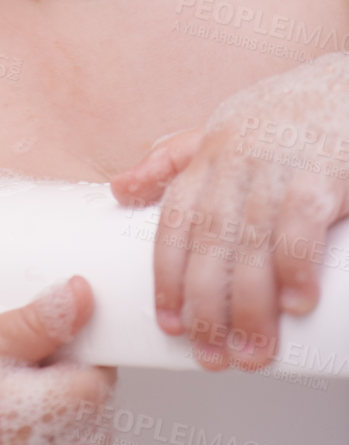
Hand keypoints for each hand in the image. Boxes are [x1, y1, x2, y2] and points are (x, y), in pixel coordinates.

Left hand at [110, 51, 348, 369]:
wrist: (344, 88)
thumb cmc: (283, 116)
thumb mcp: (219, 131)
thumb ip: (172, 163)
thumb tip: (119, 189)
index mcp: (207, 159)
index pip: (173, 223)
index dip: (167, 277)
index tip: (169, 324)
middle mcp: (235, 163)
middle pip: (210, 243)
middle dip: (206, 305)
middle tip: (212, 356)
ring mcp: (278, 168)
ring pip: (252, 243)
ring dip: (250, 305)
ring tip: (252, 352)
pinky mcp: (323, 174)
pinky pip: (301, 224)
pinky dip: (296, 265)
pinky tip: (297, 305)